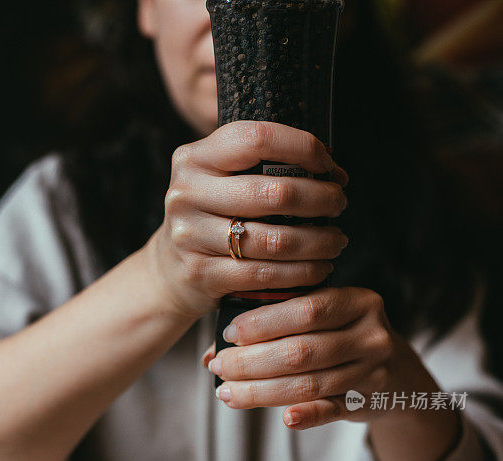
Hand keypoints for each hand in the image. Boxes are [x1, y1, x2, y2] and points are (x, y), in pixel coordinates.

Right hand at [145, 120, 347, 319]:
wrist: (169, 271)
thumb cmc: (211, 218)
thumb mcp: (219, 180)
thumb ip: (258, 166)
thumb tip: (330, 167)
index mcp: (195, 158)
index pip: (257, 138)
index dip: (303, 148)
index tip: (330, 167)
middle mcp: (187, 193)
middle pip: (273, 193)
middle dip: (320, 200)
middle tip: (340, 205)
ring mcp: (190, 235)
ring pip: (274, 240)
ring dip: (318, 242)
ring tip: (337, 241)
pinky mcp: (200, 273)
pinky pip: (264, 275)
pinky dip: (301, 273)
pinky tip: (319, 269)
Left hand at [204, 284, 436, 429]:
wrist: (398, 376)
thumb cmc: (343, 337)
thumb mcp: (323, 320)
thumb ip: (275, 326)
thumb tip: (212, 352)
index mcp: (359, 301)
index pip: (307, 309)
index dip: (265, 322)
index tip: (230, 334)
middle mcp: (372, 334)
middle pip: (304, 350)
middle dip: (253, 361)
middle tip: (219, 368)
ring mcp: (373, 371)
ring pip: (311, 384)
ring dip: (262, 391)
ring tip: (227, 393)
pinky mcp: (368, 403)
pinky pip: (333, 411)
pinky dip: (308, 415)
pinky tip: (284, 419)